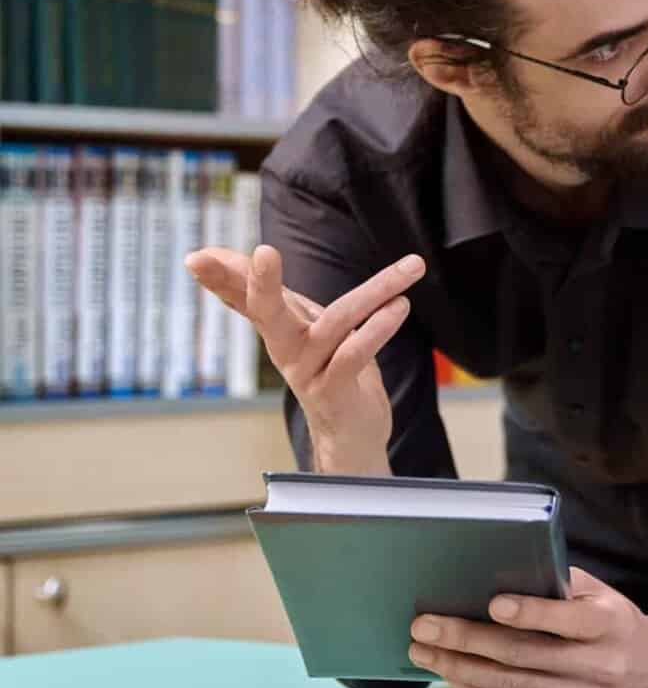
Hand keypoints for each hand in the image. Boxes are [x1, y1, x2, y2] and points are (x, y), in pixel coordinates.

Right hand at [184, 244, 421, 475]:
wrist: (350, 435)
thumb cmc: (329, 371)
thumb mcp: (303, 329)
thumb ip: (283, 298)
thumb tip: (248, 256)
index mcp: (278, 330)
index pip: (244, 299)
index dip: (222, 278)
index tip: (199, 255)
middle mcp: (287, 350)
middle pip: (267, 314)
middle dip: (261, 283)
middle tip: (263, 252)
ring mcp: (310, 372)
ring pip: (335, 325)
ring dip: (373, 294)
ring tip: (409, 270)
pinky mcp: (336, 391)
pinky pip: (355, 355)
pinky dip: (379, 329)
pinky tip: (400, 306)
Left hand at [407, 568, 647, 687]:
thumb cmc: (613, 622)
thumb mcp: (600, 594)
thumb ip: (558, 585)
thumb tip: (497, 574)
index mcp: (610, 625)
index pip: (567, 620)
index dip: (530, 613)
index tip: (492, 603)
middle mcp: (600, 666)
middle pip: (524, 655)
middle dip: (467, 640)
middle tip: (424, 627)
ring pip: (512, 686)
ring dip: (461, 669)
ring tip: (426, 652)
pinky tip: (454, 675)